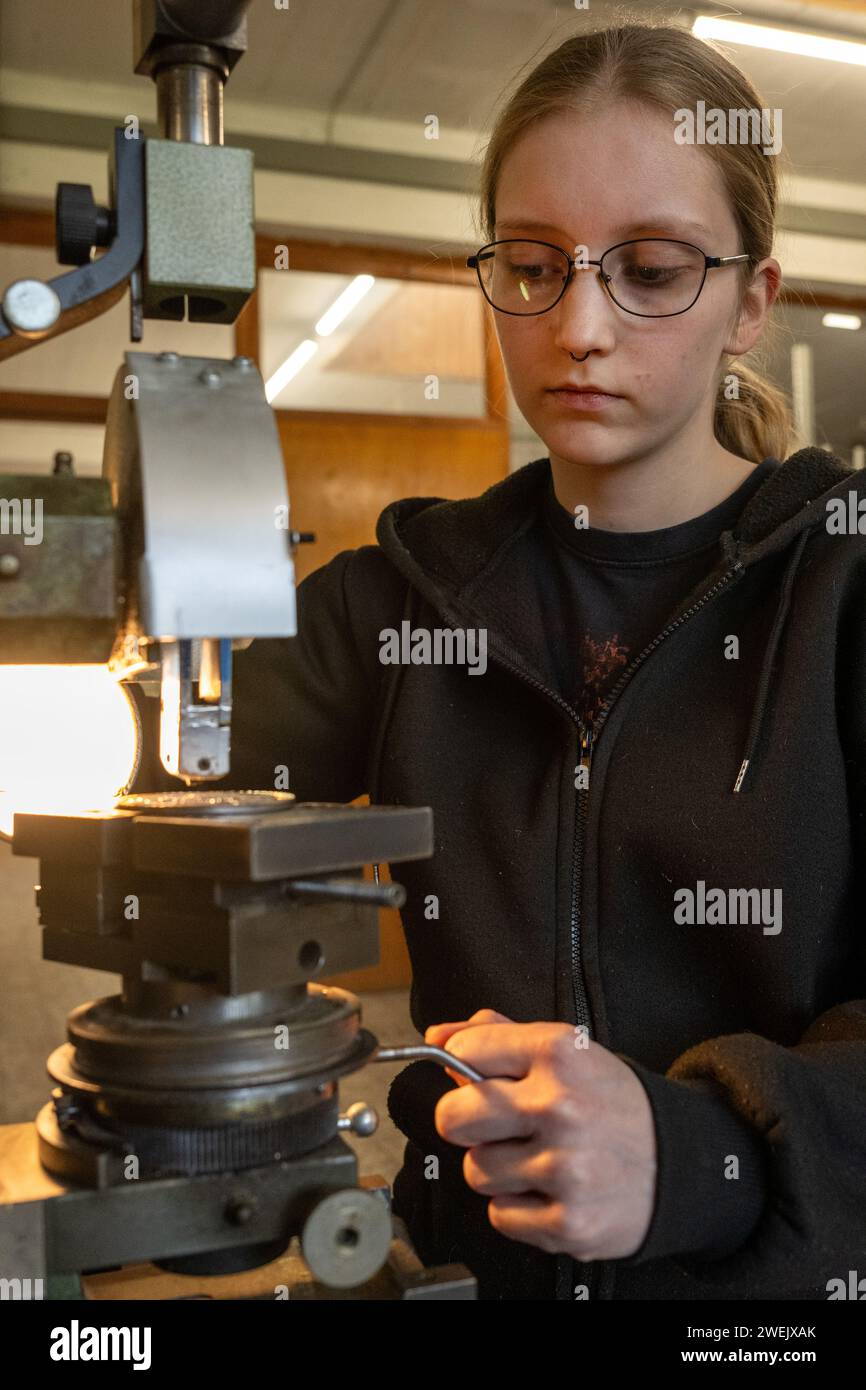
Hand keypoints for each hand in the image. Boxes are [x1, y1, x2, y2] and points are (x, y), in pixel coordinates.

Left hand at [430, 1018, 656, 1260]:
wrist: (683, 1162)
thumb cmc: (613, 1103)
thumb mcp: (567, 1051)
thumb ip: (499, 1035)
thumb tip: (438, 1036)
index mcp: (558, 1054)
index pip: (463, 1052)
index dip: (460, 1067)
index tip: (476, 1077)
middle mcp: (560, 1107)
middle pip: (452, 1118)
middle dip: (465, 1123)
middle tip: (495, 1125)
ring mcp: (565, 1168)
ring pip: (475, 1172)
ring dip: (497, 1169)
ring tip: (534, 1158)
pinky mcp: (569, 1221)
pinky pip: (500, 1216)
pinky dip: (518, 1209)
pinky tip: (547, 1191)